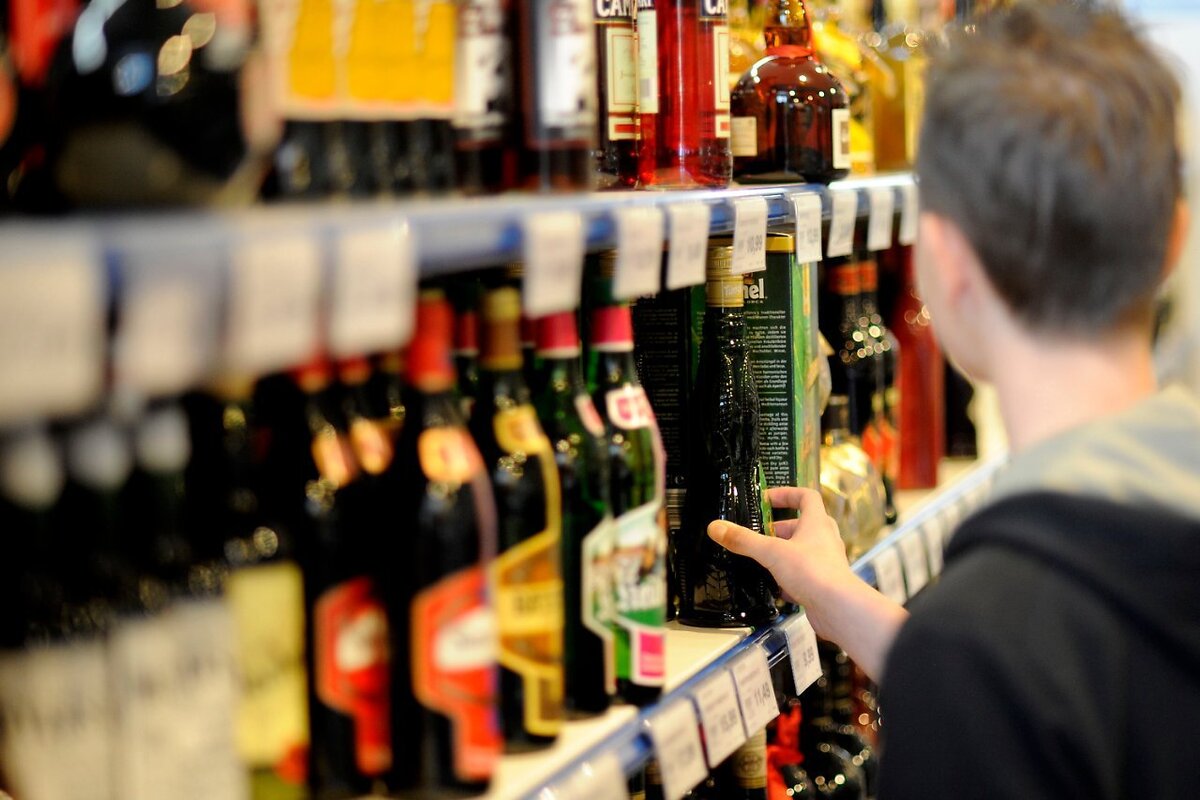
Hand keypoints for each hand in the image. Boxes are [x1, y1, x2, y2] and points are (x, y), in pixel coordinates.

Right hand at [707, 486, 859, 641]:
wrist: (838, 609)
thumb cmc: (812, 572)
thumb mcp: (772, 552)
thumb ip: (743, 540)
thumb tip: (716, 527)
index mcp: (817, 523)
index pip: (806, 496)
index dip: (786, 493)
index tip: (766, 499)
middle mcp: (824, 539)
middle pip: (801, 525)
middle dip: (778, 529)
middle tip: (758, 534)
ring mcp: (826, 562)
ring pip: (802, 551)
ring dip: (782, 553)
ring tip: (761, 560)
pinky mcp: (823, 583)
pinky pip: (803, 574)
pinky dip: (788, 578)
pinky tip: (773, 587)